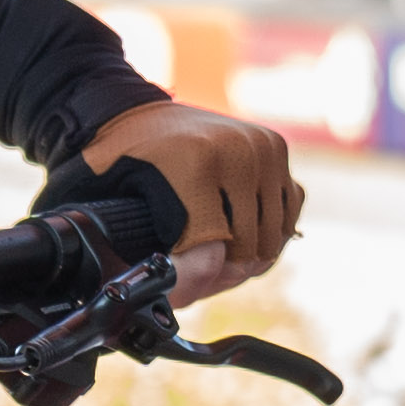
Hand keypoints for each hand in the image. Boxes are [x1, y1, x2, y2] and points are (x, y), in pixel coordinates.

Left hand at [70, 98, 303, 296]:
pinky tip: (240, 232)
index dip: (198, 279)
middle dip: (224, 272)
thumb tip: (198, 295)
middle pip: (250, 247)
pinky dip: (269, 228)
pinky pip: (289, 208)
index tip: (178, 282)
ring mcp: (262, 146)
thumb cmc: (118, 164)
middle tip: (200, 275)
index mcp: (197, 164)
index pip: (217, 251)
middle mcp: (239, 150)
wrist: (129, 110)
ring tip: (218, 257)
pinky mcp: (275, 146)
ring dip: (250, 254)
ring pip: (275, 233)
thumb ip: (157, 255)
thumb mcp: (116, 209)